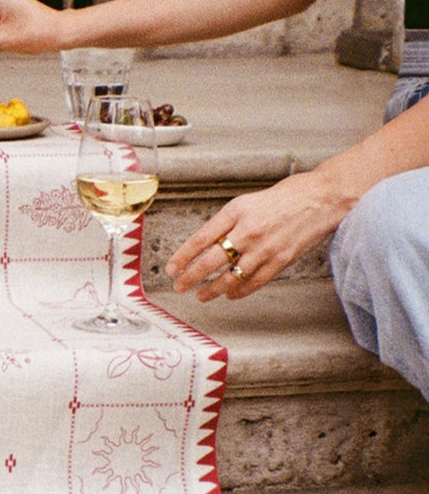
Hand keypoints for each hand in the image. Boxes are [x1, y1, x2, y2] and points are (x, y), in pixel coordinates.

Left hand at [165, 171, 343, 300]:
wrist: (321, 198)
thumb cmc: (284, 198)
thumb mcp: (246, 202)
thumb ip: (226, 223)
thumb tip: (204, 245)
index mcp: (236, 212)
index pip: (200, 238)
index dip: (183, 256)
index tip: (171, 268)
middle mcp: (248, 230)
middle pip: (211, 260)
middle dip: (190, 277)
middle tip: (178, 286)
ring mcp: (265, 248)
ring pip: (231, 276)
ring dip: (212, 289)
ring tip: (200, 295)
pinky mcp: (280, 261)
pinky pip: (253, 282)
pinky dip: (238, 291)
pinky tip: (228, 295)